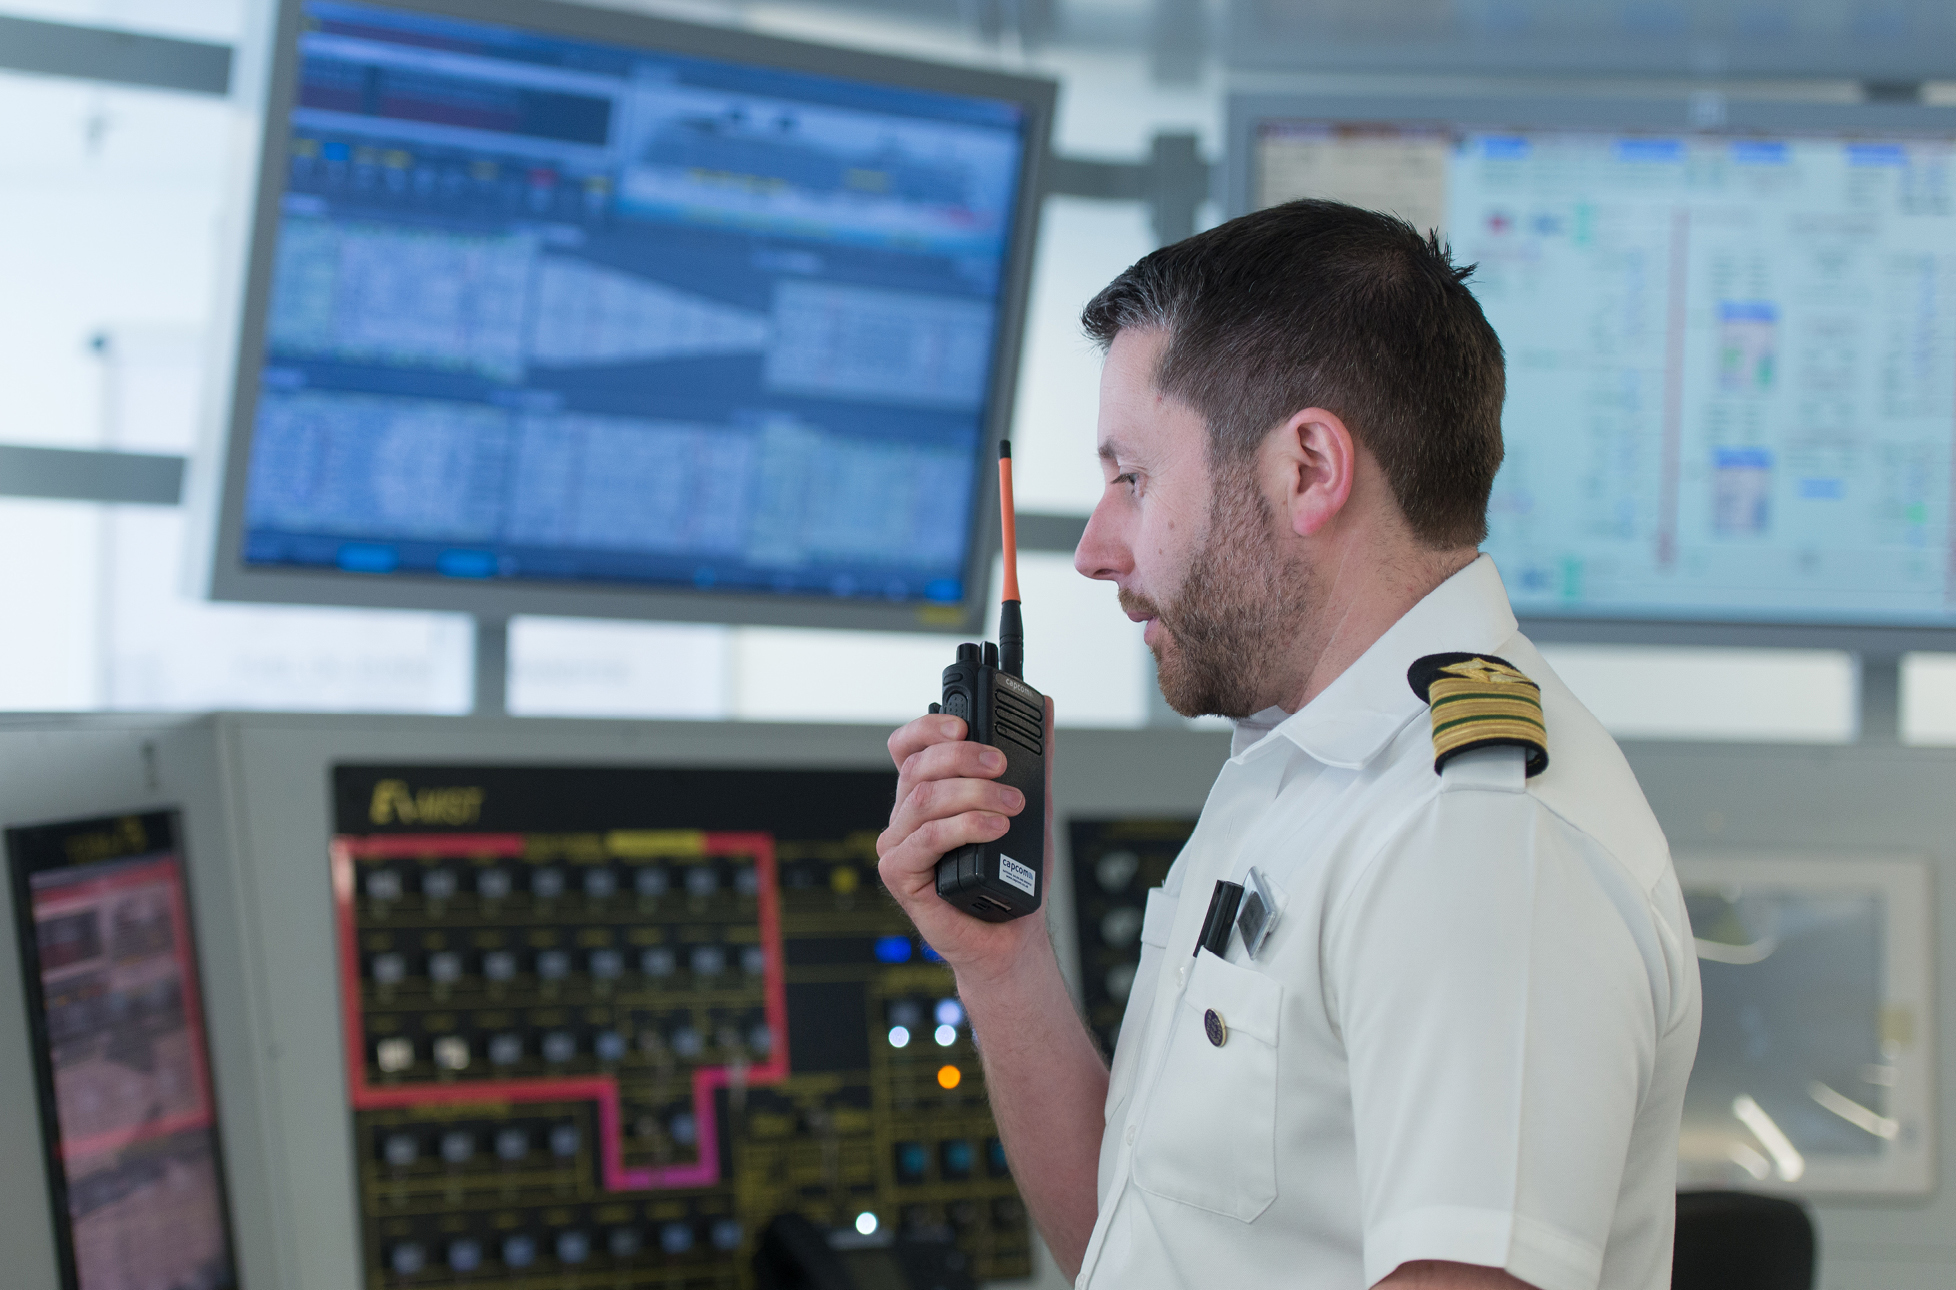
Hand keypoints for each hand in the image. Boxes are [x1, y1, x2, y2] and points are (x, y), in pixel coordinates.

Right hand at [876, 700, 1054, 975]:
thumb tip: (1043, 707)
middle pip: (919, 766)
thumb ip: (1034, 758)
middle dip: (965, 759)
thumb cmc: (1013, 874)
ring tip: (1012, 807)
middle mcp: (907, 814)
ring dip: (974, 796)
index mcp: (927, 792)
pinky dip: (964, 828)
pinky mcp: (899, 873)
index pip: (910, 745)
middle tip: (1003, 769)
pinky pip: (925, 839)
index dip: (928, 727)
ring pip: (924, 799)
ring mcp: (899, 843)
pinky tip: (994, 830)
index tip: (964, 725)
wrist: (1012, 935)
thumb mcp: (1032, 804)